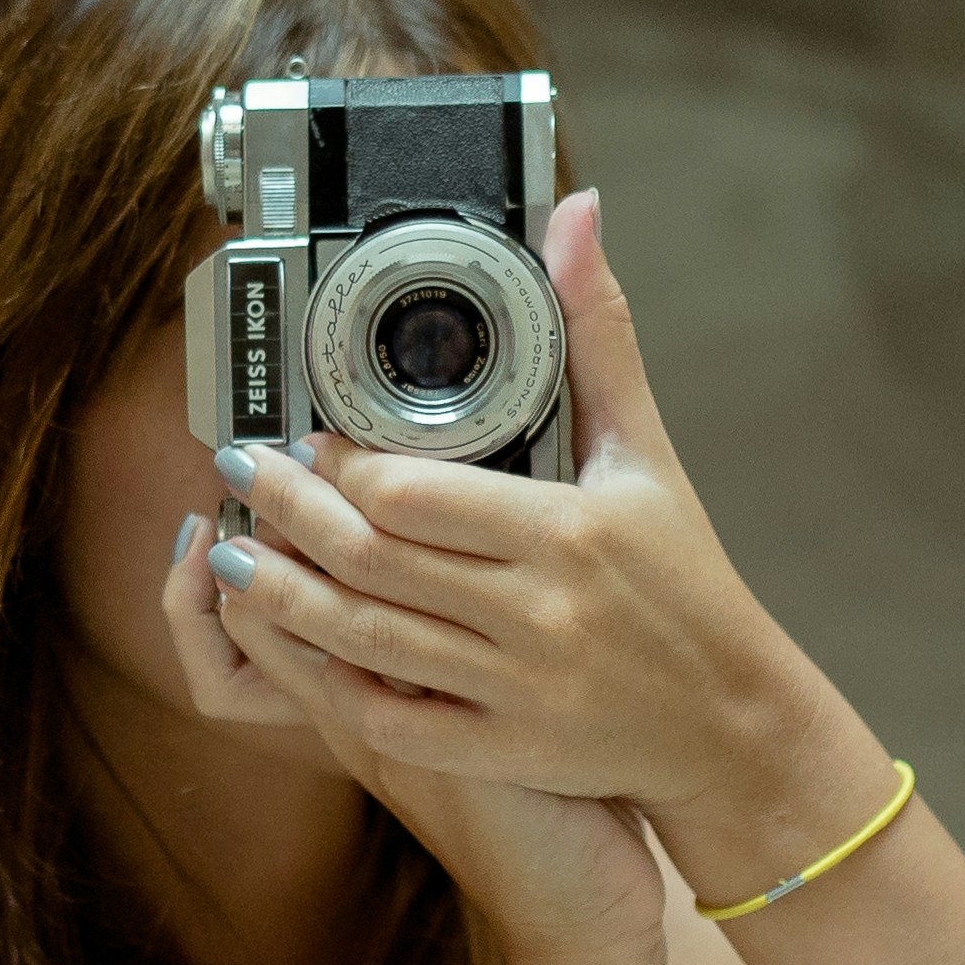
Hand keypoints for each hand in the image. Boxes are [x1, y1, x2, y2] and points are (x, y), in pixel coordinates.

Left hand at [179, 193, 889, 896]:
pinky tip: (294, 643)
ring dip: (282, 595)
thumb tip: (578, 211)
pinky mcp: (502, 752)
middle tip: (242, 474)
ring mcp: (515, 691)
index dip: (341, 465)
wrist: (733, 725)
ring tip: (231, 553)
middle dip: (288, 514)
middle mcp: (537, 614)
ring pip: (362, 640)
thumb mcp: (648, 454)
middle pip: (371, 560)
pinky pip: (391, 719)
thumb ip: (598, 334)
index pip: (413, 493)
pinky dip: (331, 681)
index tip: (306, 439)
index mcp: (568, 532)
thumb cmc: (686, 581)